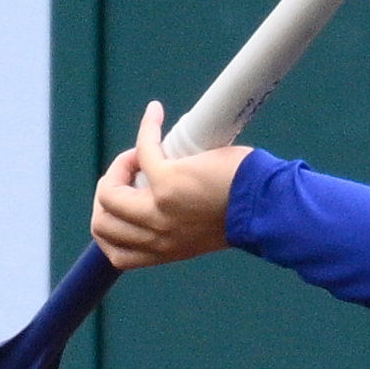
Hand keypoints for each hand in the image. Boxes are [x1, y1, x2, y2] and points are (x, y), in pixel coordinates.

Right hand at [90, 101, 248, 269]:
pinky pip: (142, 151)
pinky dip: (147, 129)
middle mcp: (157, 237)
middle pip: (101, 223)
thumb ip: (175, 224)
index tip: (126, 200)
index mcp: (163, 253)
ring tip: (139, 154)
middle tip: (132, 172)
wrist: (268, 208)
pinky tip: (156, 115)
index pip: (115, 253)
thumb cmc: (244, 214)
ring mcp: (159, 211)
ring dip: (118, 167)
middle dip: (108, 193)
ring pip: (108, 194)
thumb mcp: (197, 233)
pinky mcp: (169, 183)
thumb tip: (157, 196)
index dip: (109, 224)